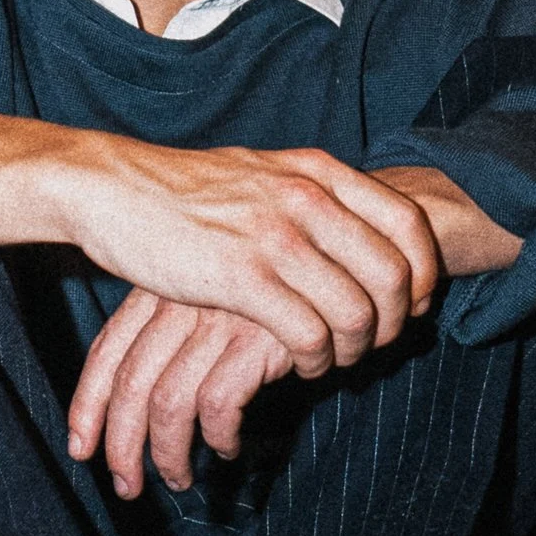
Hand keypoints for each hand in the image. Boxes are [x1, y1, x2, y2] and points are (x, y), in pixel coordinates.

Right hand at [49, 141, 444, 373]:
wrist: (112, 189)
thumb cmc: (182, 189)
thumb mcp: (260, 172)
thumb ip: (310, 194)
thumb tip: (358, 227)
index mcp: (316, 171)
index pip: (407, 224)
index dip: (423, 274)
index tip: (411, 304)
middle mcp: (306, 198)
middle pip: (394, 276)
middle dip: (394, 323)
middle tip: (374, 343)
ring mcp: (275, 237)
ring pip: (357, 313)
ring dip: (355, 349)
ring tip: (334, 359)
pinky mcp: (241, 279)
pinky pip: (309, 335)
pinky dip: (316, 361)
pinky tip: (301, 364)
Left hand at [67, 289, 297, 495]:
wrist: (345, 246)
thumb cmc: (277, 278)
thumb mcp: (217, 290)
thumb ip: (181, 329)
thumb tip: (149, 402)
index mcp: (161, 287)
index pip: (108, 351)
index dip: (88, 405)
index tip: (80, 448)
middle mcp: (182, 300)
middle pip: (130, 384)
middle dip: (120, 444)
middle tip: (125, 486)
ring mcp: (219, 317)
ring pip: (168, 402)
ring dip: (168, 454)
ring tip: (177, 482)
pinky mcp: (258, 338)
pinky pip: (220, 403)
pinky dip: (219, 437)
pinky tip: (231, 451)